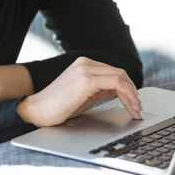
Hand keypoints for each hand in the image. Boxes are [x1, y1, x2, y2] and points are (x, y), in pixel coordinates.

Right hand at [17, 57, 142, 126]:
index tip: (134, 102)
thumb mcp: (83, 95)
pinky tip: (130, 106)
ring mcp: (86, 70)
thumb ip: (100, 89)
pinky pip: (116, 84)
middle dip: (133, 92)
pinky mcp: (87, 80)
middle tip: (138, 108)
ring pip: (121, 78)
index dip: (128, 87)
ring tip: (136, 110)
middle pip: (120, 73)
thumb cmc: (57, 106)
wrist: (36, 111)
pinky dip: (128, 95)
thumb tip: (120, 92)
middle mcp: (86, 63)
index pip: (114, 72)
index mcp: (84, 64)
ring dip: (132, 95)